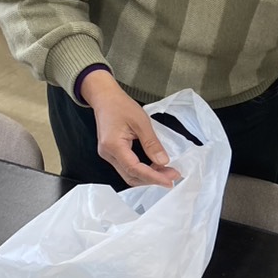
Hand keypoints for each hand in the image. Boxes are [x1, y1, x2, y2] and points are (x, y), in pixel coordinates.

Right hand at [79, 71, 179, 187]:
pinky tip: (155, 167)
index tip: (170, 180)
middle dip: (153, 179)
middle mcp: (108, 154)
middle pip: (131, 176)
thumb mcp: (141, 121)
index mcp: (113, 145)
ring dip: (148, 177)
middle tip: (172, 176)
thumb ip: (152, 143)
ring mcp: (108, 155)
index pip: (134, 169)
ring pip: (129, 175)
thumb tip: (163, 161)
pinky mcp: (112, 154)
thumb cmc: (120, 105)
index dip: (153, 177)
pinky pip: (127, 168)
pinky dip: (142, 171)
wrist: (105, 98)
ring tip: (166, 172)